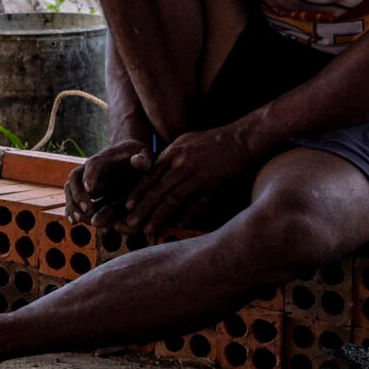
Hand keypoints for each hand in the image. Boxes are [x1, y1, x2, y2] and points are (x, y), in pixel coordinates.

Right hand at [64, 138, 150, 226]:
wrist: (130, 158)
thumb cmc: (138, 155)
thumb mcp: (145, 154)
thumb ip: (143, 158)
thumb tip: (138, 160)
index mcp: (106, 158)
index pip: (93, 164)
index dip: (90, 175)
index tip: (91, 188)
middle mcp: (91, 170)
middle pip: (76, 178)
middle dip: (78, 194)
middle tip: (86, 209)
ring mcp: (88, 182)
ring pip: (72, 191)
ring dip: (73, 205)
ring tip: (77, 220)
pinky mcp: (89, 194)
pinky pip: (75, 201)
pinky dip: (72, 211)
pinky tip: (75, 222)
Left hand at [119, 124, 256, 238]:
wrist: (240, 139)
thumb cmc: (210, 141)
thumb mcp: (184, 141)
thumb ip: (168, 156)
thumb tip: (152, 168)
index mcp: (173, 153)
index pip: (149, 176)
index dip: (137, 192)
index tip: (127, 206)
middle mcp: (182, 165)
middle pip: (158, 190)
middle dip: (142, 208)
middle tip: (130, 223)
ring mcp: (198, 176)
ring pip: (174, 199)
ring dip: (159, 215)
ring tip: (148, 228)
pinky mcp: (214, 185)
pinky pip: (198, 204)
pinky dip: (187, 215)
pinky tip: (177, 226)